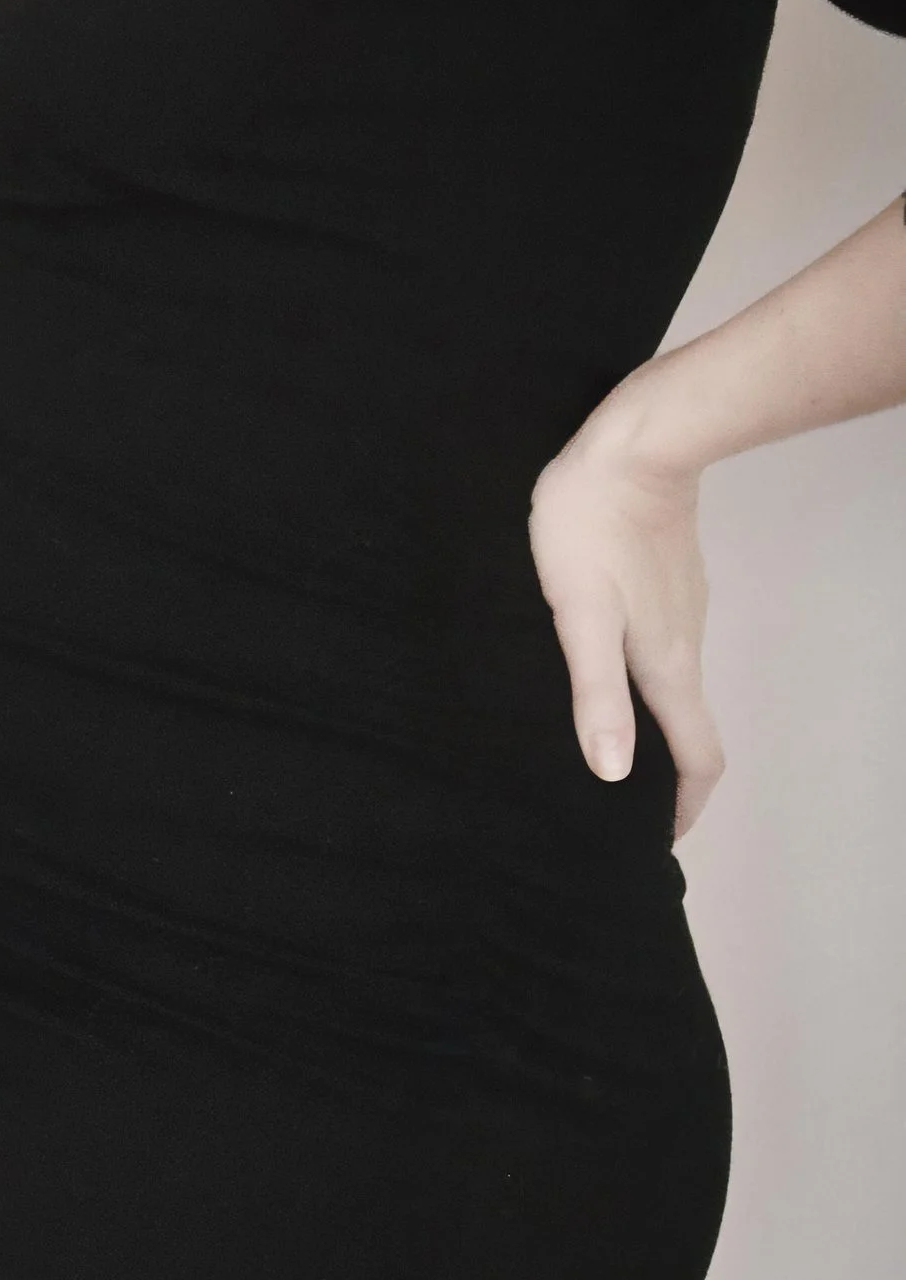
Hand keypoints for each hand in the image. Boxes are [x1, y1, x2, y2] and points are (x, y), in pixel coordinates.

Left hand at [529, 387, 723, 836]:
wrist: (635, 441)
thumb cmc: (592, 524)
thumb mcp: (579, 615)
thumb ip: (596, 694)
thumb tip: (615, 774)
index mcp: (666, 666)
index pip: (699, 758)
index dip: (685, 808)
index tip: (657, 839)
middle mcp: (684, 644)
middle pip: (688, 729)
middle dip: (666, 776)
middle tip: (621, 806)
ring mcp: (680, 610)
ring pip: (674, 687)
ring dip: (651, 726)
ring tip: (603, 745)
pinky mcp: (666, 579)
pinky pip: (661, 648)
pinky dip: (641, 679)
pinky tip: (597, 669)